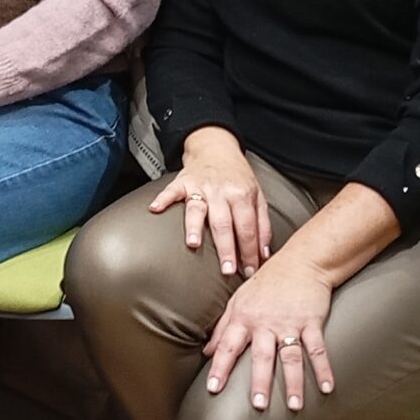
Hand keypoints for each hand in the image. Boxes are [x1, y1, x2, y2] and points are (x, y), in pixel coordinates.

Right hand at [149, 128, 272, 276]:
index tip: (249, 271)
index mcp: (242, 196)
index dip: (249, 251)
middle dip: (226, 248)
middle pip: (224, 224)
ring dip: (194, 226)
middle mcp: (221, 192)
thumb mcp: (258, 196)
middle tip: (227, 270)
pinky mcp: (182, 182)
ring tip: (193, 244)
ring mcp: (200, 187)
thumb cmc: (237, 177)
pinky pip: (171, 191)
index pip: (247, 228)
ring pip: (197, 209)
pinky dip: (162, 199)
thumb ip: (262, 225)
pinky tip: (155, 209)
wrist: (216, 148)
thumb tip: (264, 254)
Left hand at [203, 256, 337, 410]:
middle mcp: (264, 323)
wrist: (301, 262)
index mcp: (243, 318)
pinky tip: (327, 388)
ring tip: (296, 407)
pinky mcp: (311, 321)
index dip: (220, 368)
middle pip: (261, 356)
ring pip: (290, 356)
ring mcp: (289, 323)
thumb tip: (207, 352)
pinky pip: (317, 348)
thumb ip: (222, 328)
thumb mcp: (238, 302)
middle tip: (257, 405)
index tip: (213, 388)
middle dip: (259, 381)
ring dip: (294, 382)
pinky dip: (323, 368)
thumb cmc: (266, 283)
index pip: (227, 346)